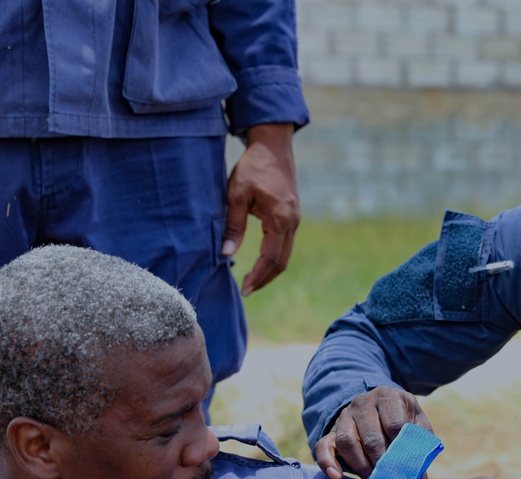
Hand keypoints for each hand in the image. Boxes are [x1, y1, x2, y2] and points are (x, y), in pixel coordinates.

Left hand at [223, 123, 299, 293]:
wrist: (273, 146)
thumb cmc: (253, 167)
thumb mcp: (236, 194)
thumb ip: (233, 225)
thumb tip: (225, 253)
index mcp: (280, 218)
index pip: (271, 257)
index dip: (257, 276)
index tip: (244, 289)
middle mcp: (292, 222)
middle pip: (282, 262)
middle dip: (265, 279)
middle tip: (247, 290)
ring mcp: (295, 219)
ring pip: (285, 254)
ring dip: (270, 270)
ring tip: (252, 280)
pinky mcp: (292, 216)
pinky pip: (285, 244)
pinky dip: (274, 257)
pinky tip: (260, 262)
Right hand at [315, 387, 432, 478]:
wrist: (377, 406)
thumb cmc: (401, 418)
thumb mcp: (415, 422)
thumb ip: (420, 443)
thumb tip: (419, 478)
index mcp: (388, 396)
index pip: (394, 425)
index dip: (400, 450)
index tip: (406, 470)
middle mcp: (363, 402)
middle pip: (371, 437)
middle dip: (381, 463)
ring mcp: (345, 415)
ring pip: (347, 442)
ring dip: (360, 466)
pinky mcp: (331, 430)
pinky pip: (323, 446)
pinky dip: (328, 463)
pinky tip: (337, 477)